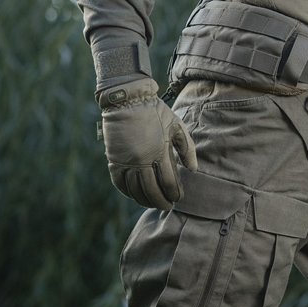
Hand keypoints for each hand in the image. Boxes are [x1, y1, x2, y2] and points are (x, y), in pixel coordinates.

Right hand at [99, 78, 197, 209]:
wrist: (127, 99)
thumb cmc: (155, 111)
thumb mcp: (177, 126)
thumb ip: (187, 148)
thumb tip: (193, 169)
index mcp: (159, 151)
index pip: (169, 182)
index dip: (174, 193)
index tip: (178, 197)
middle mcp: (141, 160)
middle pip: (152, 191)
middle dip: (161, 202)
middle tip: (168, 207)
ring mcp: (126, 161)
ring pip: (135, 190)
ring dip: (145, 201)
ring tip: (153, 204)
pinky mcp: (113, 160)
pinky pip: (120, 183)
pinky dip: (128, 193)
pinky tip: (135, 196)